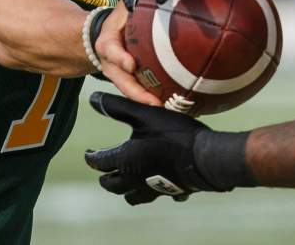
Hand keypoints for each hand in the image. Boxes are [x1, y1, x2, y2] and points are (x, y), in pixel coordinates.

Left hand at [84, 92, 233, 204]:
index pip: (99, 162)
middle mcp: (135, 179)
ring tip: (126, 182)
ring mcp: (154, 189)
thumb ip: (117, 107)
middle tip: (104, 170)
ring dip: (125, 189)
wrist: (205, 158)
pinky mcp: (172, 192)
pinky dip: (156, 192)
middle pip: (112, 185)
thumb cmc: (173, 134)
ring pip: (132, 196)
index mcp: (124, 160)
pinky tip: (160, 186)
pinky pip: (161, 196)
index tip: (88, 153)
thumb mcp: (143, 114)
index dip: (91, 157)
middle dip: (106, 177)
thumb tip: (93, 99)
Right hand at [93, 6, 160, 106]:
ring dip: (145, 100)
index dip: (119, 57)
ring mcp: (119, 74)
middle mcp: (111, 62)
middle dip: (135, 91)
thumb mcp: (125, 4)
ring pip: (130, 90)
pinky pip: (139, 92)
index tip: (131, 64)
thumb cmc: (120, 18)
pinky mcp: (129, 81)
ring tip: (164, 107)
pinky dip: (153, 98)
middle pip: (120, 80)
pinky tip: (171, 103)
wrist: (106, 34)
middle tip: (153, 100)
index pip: (110, 49)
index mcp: (108, 41)